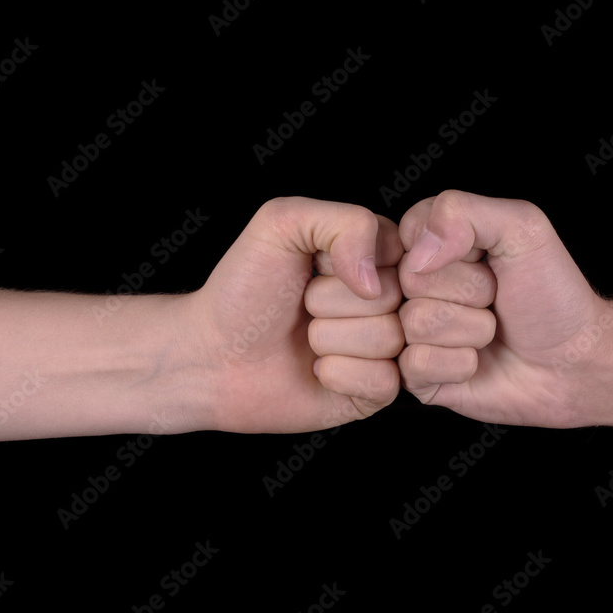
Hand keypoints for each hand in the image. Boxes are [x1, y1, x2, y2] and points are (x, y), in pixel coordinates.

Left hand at [195, 197, 403, 432]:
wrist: (212, 353)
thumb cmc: (244, 289)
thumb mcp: (281, 224)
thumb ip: (343, 221)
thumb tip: (374, 279)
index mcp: (374, 256)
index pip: (401, 252)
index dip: (349, 261)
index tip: (316, 266)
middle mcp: (386, 301)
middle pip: (391, 296)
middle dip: (330, 301)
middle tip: (303, 307)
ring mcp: (383, 348)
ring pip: (388, 338)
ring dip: (329, 339)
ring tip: (306, 340)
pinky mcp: (374, 391)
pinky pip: (383, 381)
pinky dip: (339, 374)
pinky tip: (316, 370)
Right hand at [397, 190, 608, 426]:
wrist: (574, 359)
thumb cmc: (552, 296)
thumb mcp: (522, 229)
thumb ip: (463, 211)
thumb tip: (418, 251)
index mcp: (434, 246)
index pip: (409, 232)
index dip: (454, 249)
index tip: (485, 259)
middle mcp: (417, 288)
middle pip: (412, 279)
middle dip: (470, 291)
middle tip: (494, 299)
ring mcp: (414, 332)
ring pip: (416, 323)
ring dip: (471, 330)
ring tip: (490, 331)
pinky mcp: (417, 375)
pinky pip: (417, 365)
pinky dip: (460, 364)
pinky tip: (477, 361)